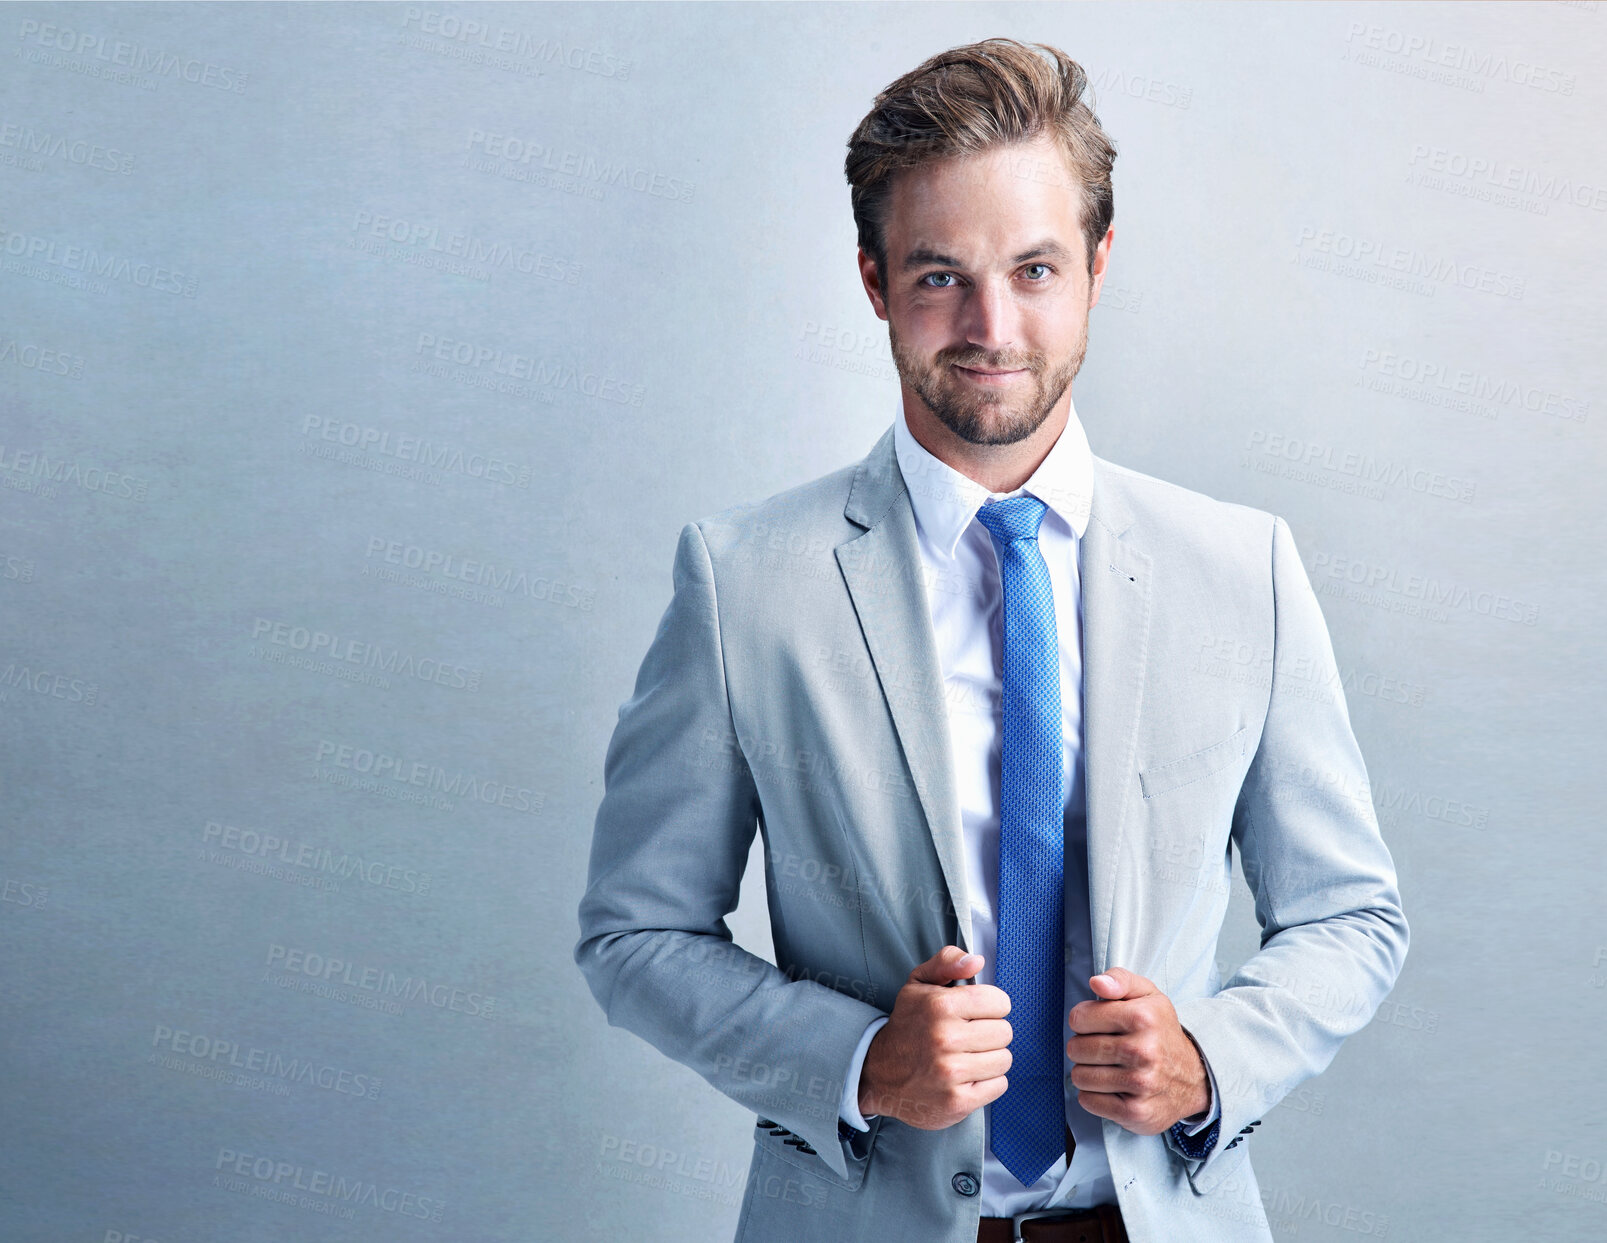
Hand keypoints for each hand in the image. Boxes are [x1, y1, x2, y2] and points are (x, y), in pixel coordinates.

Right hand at [859, 945, 1011, 1130]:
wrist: (878, 1073)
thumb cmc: (906, 1026)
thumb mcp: (918, 985)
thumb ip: (947, 962)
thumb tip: (977, 961)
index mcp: (940, 1005)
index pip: (999, 1002)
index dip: (990, 1006)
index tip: (975, 1013)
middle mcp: (946, 1038)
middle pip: (1004, 1032)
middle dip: (989, 1032)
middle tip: (968, 1036)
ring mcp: (952, 1073)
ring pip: (1004, 1059)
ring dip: (989, 1058)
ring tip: (967, 1056)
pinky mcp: (957, 1101)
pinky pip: (999, 1085)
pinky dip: (987, 1082)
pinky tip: (967, 1076)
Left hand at [1066, 966, 1208, 1134]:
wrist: (1193, 1077)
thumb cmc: (1160, 1031)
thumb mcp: (1146, 995)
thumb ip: (1119, 979)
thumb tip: (1096, 982)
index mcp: (1143, 1018)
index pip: (1079, 1018)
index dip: (1083, 1020)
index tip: (1097, 1024)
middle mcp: (1143, 1051)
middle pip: (1077, 1049)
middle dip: (1083, 1047)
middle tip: (1103, 1048)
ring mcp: (1140, 1084)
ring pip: (1079, 1077)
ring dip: (1087, 1072)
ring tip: (1108, 1067)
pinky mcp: (1135, 1112)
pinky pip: (1088, 1101)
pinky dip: (1094, 1095)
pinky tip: (1113, 1087)